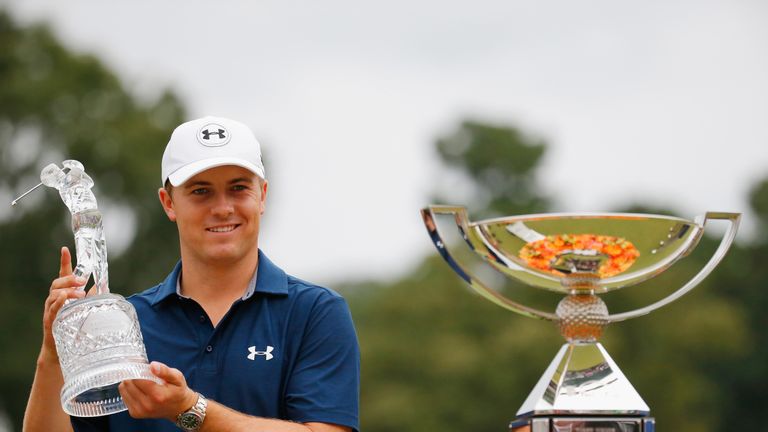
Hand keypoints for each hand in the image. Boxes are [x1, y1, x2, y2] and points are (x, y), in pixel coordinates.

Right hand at [40, 247, 86, 361]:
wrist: (62, 350)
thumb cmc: (75, 327)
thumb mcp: (88, 307)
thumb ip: (94, 295)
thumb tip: (104, 282)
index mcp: (64, 294)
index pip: (63, 274)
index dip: (64, 261)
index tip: (65, 249)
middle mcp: (55, 300)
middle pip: (57, 283)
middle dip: (69, 279)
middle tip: (83, 280)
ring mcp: (51, 310)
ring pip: (54, 294)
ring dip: (67, 290)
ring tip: (80, 293)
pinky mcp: (50, 321)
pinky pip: (52, 309)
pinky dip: (57, 301)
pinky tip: (63, 297)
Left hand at [119, 361, 197, 421]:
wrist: (178, 408)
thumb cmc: (178, 390)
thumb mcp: (177, 377)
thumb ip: (165, 371)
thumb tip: (152, 365)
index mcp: (158, 395)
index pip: (137, 379)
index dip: (136, 369)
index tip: (139, 363)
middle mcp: (147, 405)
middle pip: (128, 383)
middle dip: (132, 374)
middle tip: (140, 371)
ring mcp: (140, 410)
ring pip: (123, 389)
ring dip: (129, 381)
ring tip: (139, 379)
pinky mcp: (135, 413)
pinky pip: (124, 396)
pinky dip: (128, 389)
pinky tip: (138, 388)